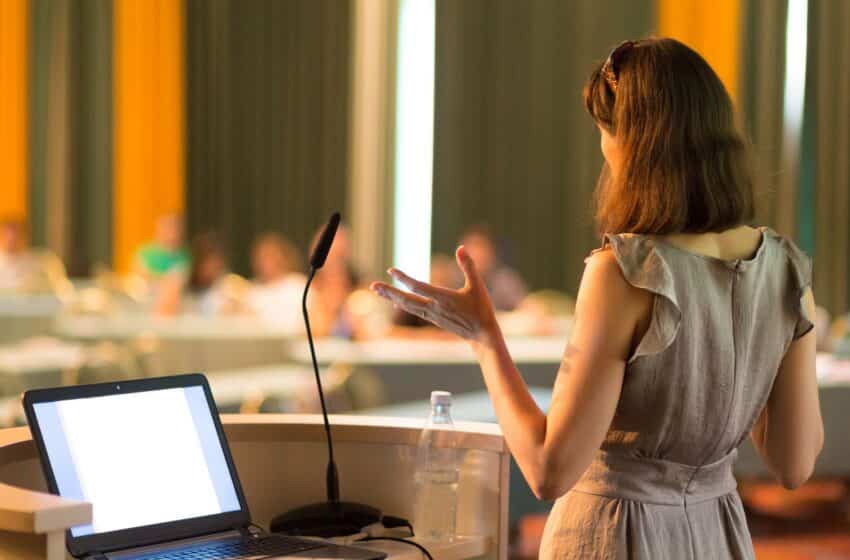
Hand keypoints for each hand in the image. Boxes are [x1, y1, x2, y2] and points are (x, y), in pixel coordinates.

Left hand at [370, 246, 499, 344]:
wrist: (482, 335)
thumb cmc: (481, 309)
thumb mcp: (477, 285)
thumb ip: (468, 266)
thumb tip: (461, 248)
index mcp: (444, 299)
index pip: (419, 287)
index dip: (404, 279)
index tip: (391, 271)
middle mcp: (434, 308)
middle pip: (406, 300)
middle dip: (389, 292)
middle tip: (373, 286)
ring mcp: (432, 316)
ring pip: (407, 306)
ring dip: (391, 297)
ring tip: (377, 290)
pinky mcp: (433, 319)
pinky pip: (413, 310)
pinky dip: (402, 304)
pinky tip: (394, 301)